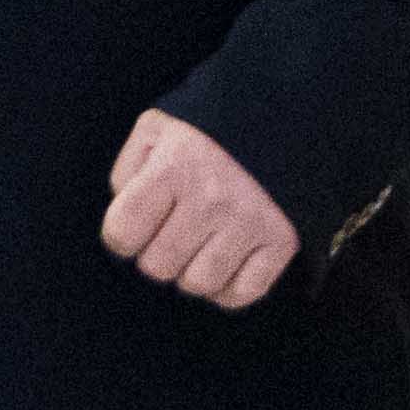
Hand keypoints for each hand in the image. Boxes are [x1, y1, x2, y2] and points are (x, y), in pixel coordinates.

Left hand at [104, 110, 298, 311]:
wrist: (288, 117)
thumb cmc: (210, 131)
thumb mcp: (157, 130)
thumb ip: (127, 171)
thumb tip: (125, 216)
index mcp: (175, 168)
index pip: (122, 233)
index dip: (122, 236)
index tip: (135, 226)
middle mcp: (212, 199)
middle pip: (158, 266)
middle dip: (157, 254)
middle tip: (172, 232)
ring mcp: (250, 222)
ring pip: (199, 283)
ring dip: (191, 273)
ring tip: (198, 247)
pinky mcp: (282, 240)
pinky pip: (244, 292)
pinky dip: (228, 290)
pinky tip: (225, 265)